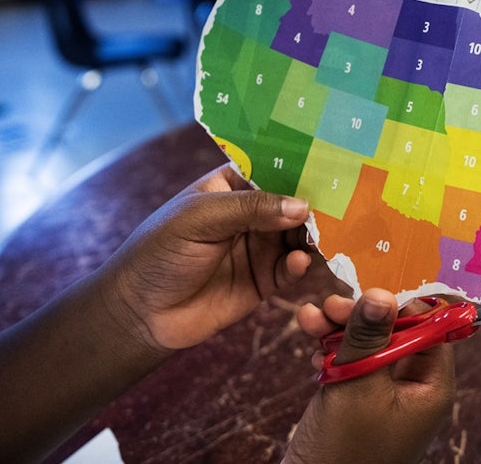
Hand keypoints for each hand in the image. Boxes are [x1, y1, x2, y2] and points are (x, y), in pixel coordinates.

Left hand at [101, 164, 313, 351]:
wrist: (139, 313)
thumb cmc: (160, 252)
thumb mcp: (200, 218)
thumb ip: (251, 208)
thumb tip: (302, 206)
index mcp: (232, 187)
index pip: (273, 171)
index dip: (301, 169)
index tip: (333, 168)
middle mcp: (251, 214)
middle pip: (293, 204)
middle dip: (315, 206)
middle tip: (341, 208)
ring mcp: (259, 247)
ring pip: (299, 237)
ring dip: (313, 237)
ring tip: (321, 238)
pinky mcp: (264, 280)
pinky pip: (291, 269)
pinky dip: (300, 265)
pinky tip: (298, 263)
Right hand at [283, 289, 455, 463]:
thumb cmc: (346, 449)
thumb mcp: (359, 385)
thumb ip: (369, 336)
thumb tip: (382, 290)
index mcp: (432, 386)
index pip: (431, 328)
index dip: (403, 304)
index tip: (372, 284)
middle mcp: (414, 386)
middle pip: (396, 330)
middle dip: (363, 313)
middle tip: (332, 303)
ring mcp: (385, 391)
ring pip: (369, 341)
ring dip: (339, 324)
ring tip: (312, 316)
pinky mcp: (359, 395)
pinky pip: (351, 359)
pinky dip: (330, 345)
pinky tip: (310, 337)